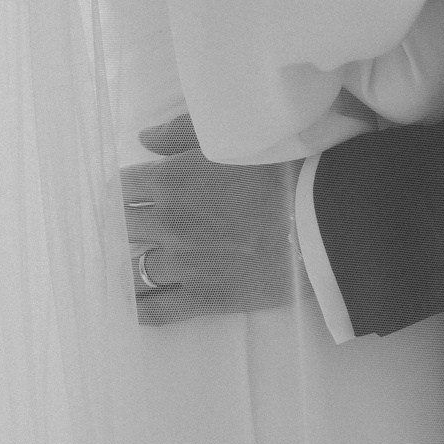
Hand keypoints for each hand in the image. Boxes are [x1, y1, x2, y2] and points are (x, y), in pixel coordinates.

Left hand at [119, 113, 296, 326]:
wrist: (320, 220)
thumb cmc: (280, 169)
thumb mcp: (228, 137)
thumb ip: (179, 134)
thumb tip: (143, 140)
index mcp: (170, 179)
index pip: (123, 187)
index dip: (124, 189)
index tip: (128, 193)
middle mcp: (168, 222)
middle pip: (125, 227)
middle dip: (125, 225)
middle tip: (129, 228)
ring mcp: (183, 263)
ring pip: (134, 270)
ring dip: (129, 267)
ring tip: (129, 268)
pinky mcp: (204, 297)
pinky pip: (157, 310)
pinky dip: (142, 308)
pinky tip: (138, 305)